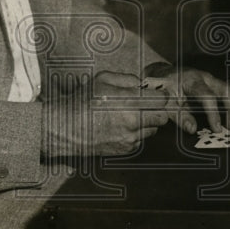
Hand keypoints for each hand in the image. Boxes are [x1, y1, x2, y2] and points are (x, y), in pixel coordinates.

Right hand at [42, 71, 170, 157]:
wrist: (66, 127)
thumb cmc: (83, 101)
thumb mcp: (102, 79)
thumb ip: (127, 79)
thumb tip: (142, 85)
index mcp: (129, 102)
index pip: (162, 100)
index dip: (161, 95)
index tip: (157, 94)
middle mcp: (133, 122)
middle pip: (163, 117)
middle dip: (157, 110)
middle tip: (147, 105)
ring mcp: (130, 138)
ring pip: (153, 130)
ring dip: (147, 122)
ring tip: (131, 116)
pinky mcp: (126, 149)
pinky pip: (141, 140)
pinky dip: (136, 133)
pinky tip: (121, 127)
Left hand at [143, 63, 229, 133]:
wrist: (165, 73)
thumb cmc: (165, 88)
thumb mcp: (166, 103)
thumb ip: (178, 117)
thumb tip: (192, 129)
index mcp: (191, 81)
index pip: (208, 97)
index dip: (214, 114)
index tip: (217, 129)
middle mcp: (205, 78)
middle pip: (227, 90)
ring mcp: (213, 80)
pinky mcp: (216, 84)